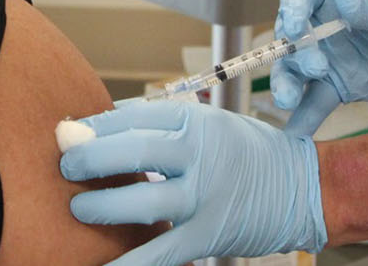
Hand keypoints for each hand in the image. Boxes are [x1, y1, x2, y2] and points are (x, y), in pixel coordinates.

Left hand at [59, 100, 324, 265]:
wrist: (301, 188)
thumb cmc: (246, 152)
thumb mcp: (207, 122)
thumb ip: (158, 124)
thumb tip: (98, 125)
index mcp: (196, 120)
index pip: (133, 116)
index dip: (95, 126)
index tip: (68, 133)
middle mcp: (200, 153)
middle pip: (132, 152)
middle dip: (90, 160)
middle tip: (65, 167)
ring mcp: (205, 195)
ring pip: (143, 201)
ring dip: (102, 206)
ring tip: (78, 208)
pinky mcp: (209, 234)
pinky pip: (162, 251)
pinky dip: (131, 262)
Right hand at [271, 0, 367, 132]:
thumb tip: (345, 4)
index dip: (292, 7)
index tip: (294, 24)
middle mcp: (319, 22)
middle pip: (291, 36)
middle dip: (294, 54)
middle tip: (315, 68)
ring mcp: (327, 56)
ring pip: (296, 72)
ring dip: (288, 85)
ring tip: (287, 101)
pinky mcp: (340, 85)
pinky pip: (317, 102)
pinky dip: (304, 118)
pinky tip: (294, 134)